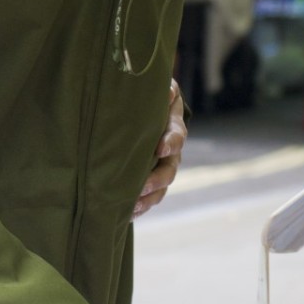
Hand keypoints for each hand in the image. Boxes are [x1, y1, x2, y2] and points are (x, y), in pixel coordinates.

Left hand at [133, 78, 186, 217]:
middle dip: (157, 179)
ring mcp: (160, 168)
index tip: (161, 148)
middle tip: (142, 186)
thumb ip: (163, 91)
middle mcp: (170, 153)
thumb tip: (167, 93)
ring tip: (132, 207)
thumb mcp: (158, 88)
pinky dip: (140, 207)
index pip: (176, 136)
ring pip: (160, 189)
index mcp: (172, 127)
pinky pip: (148, 198)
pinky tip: (126, 214)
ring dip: (148, 199)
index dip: (171, 143)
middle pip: (169, 170)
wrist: (144, 110)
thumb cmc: (149, 97)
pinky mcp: (148, 180)